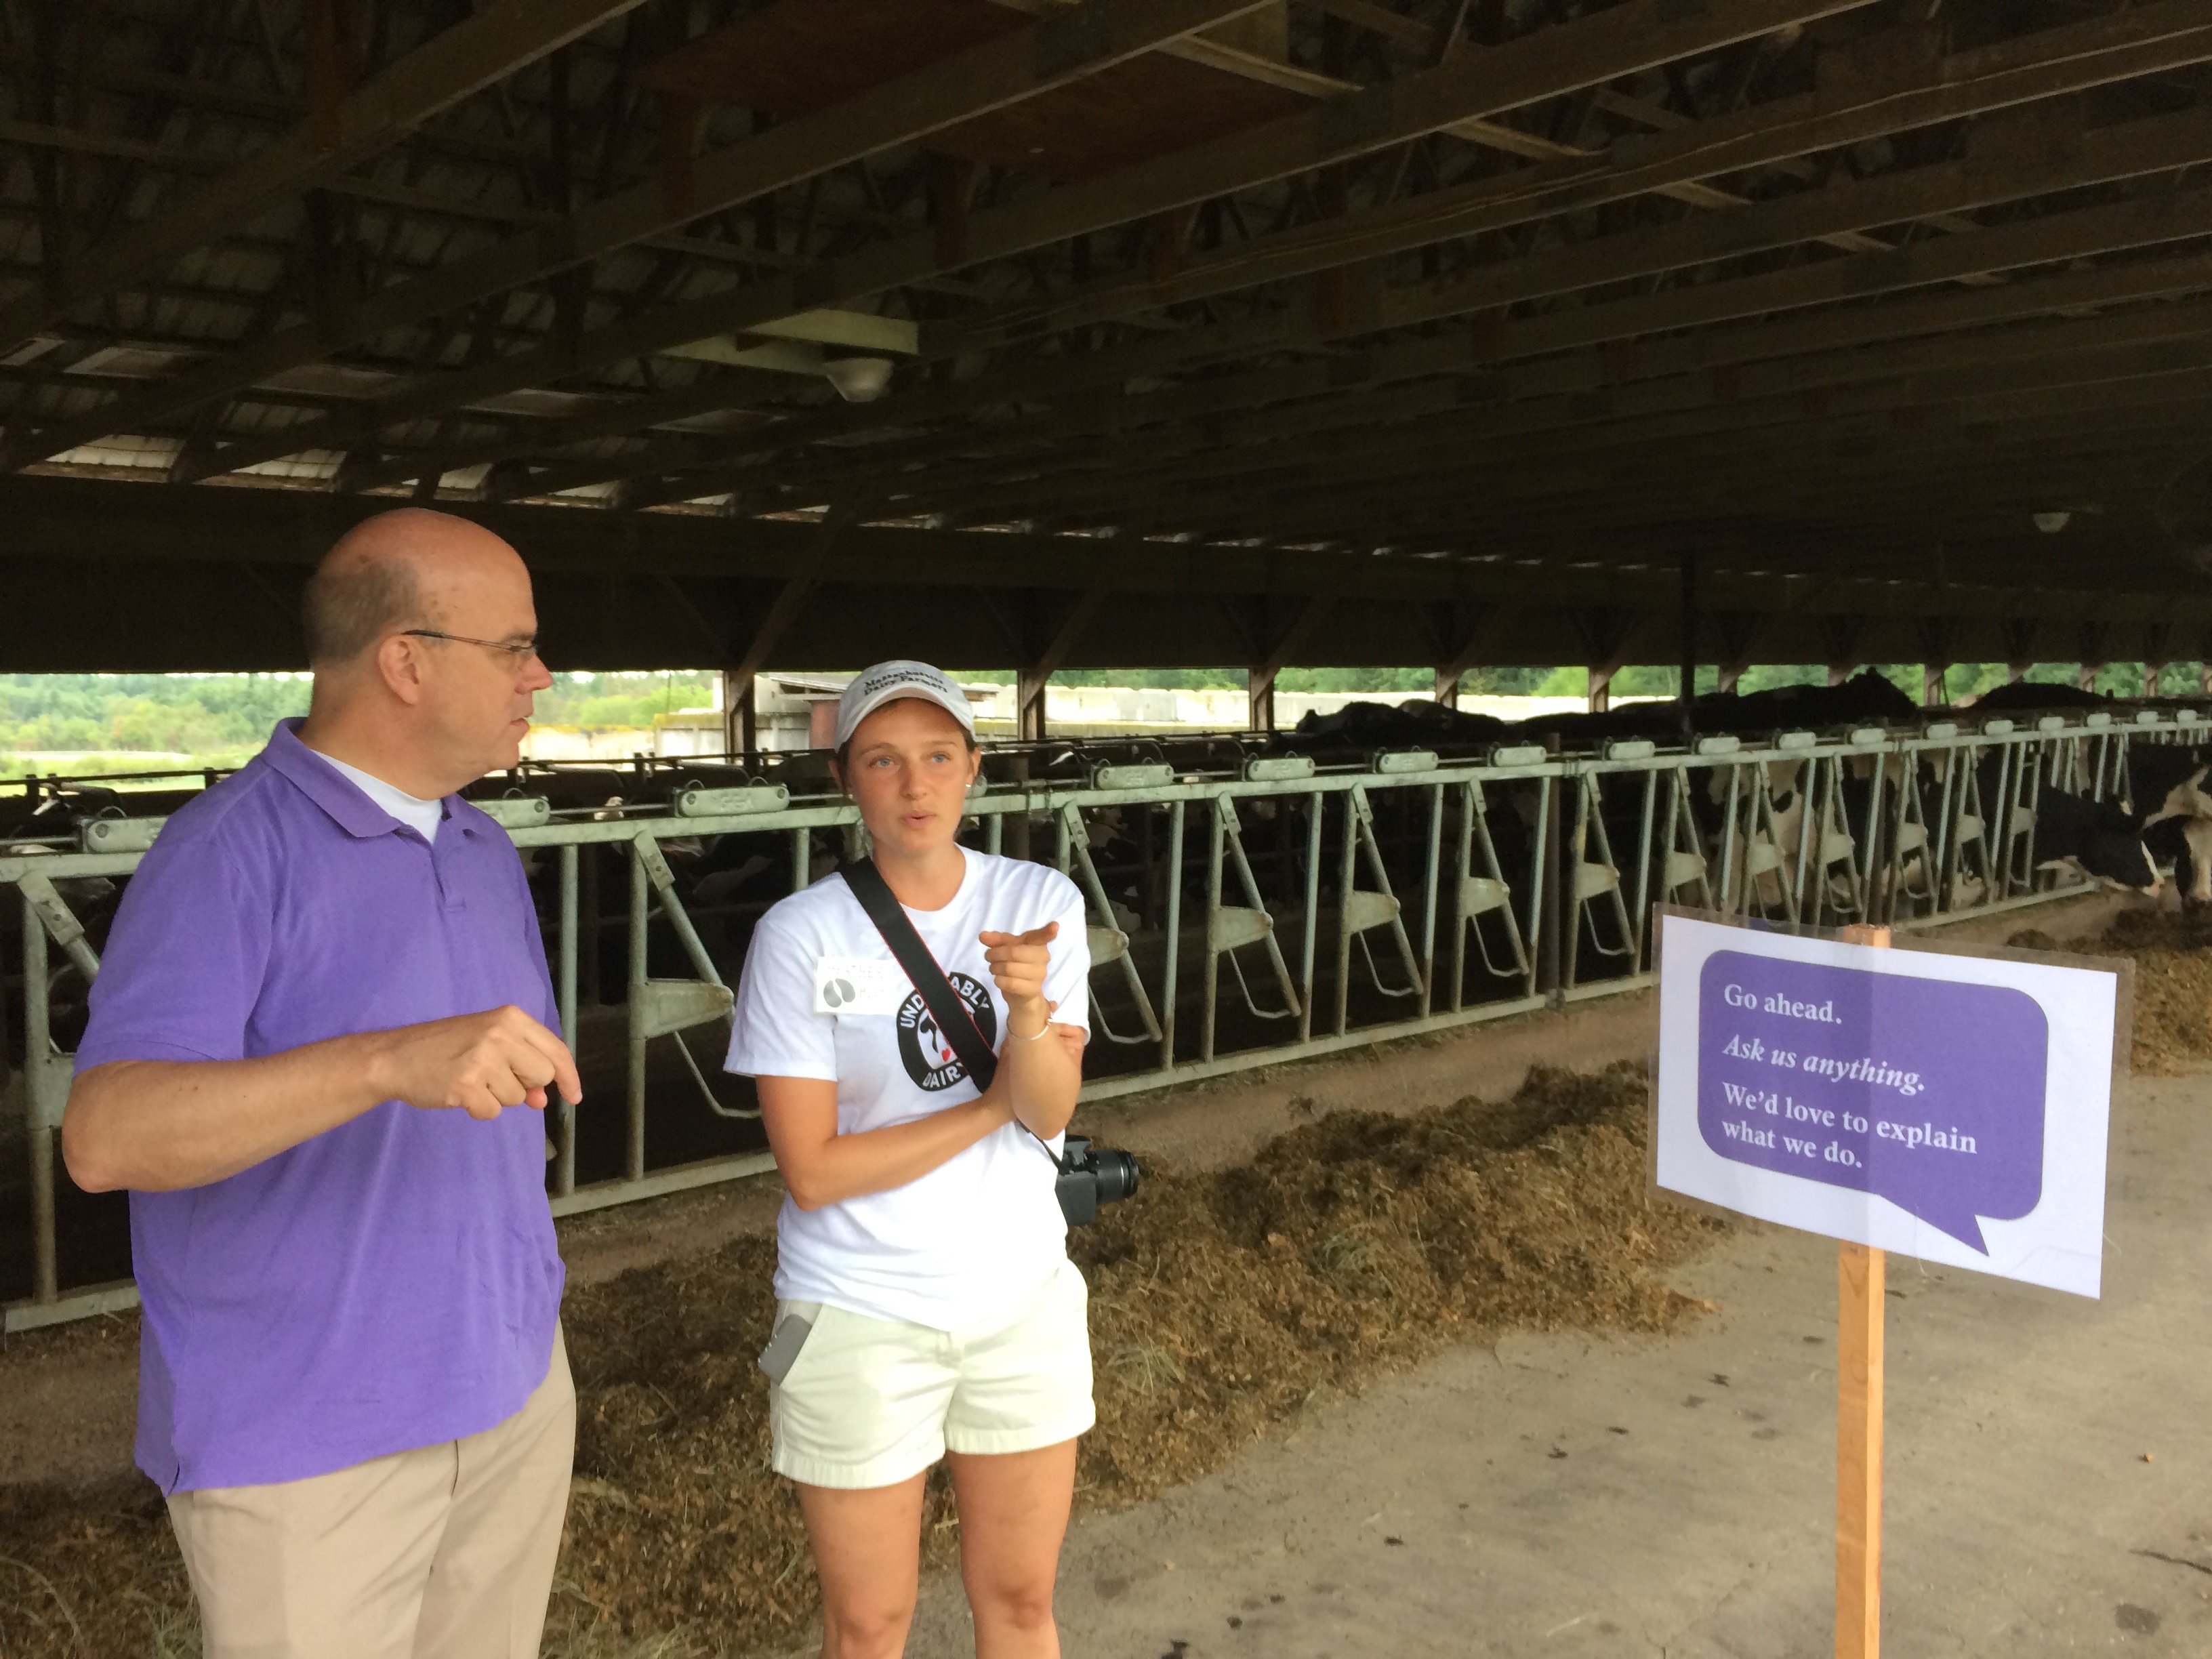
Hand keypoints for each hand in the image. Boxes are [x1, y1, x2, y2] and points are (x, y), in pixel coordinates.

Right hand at [369, 1006, 581, 1122]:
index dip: (568, 1076)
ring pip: (517, 1098)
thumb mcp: (488, 1042)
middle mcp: (501, 1034)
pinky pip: (492, 1112)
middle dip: (523, 1084)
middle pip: (541, 1076)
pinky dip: (478, 1109)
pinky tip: (459, 1092)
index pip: (556, 1050)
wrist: (396, 1056)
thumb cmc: (445, 1048)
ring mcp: (483, 1059)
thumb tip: (543, 1098)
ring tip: (470, 1079)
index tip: (574, 1096)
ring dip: (496, 1097)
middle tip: (492, 1076)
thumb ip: (522, 1063)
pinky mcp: (466, 1085)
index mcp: (511, 1018)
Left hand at [979, 921, 1058, 1028]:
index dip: (1048, 931)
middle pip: (1014, 952)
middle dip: (995, 954)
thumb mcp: (1005, 948)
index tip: (1055, 926)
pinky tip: (998, 979)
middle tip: (989, 956)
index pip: (1043, 936)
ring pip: (1009, 968)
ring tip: (994, 968)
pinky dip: (999, 981)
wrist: (1022, 993)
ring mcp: (1039, 974)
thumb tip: (982, 936)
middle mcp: (1043, 957)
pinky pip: (1011, 983)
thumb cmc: (1016, 963)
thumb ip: (995, 940)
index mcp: (1037, 943)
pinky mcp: (1033, 989)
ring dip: (994, 968)